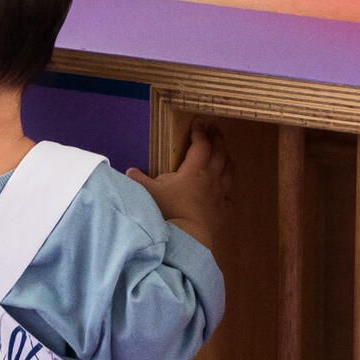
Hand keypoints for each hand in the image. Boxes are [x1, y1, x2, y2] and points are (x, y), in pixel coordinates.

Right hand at [137, 122, 231, 249]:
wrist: (187, 238)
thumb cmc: (168, 212)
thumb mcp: (148, 193)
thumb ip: (139, 180)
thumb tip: (130, 172)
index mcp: (195, 169)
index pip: (201, 144)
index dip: (200, 132)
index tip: (199, 122)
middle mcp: (211, 178)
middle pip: (220, 153)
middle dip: (217, 138)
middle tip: (215, 129)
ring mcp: (220, 195)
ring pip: (229, 172)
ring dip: (227, 159)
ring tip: (224, 154)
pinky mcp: (223, 212)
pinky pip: (228, 198)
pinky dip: (227, 192)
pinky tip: (224, 193)